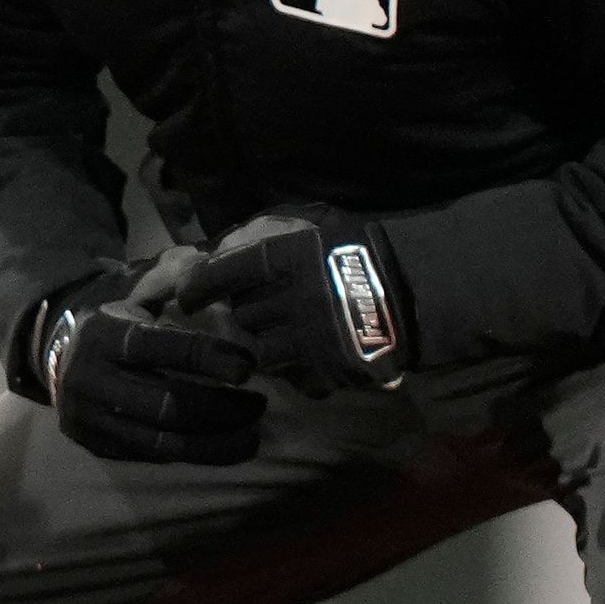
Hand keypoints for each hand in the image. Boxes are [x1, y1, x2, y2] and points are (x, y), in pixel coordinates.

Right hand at [46, 285, 264, 463]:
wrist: (61, 357)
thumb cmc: (118, 323)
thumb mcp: (138, 293)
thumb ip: (174, 279)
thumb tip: (210, 268)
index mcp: (102, 335)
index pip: (159, 348)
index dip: (208, 358)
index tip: (248, 367)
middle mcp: (88, 380)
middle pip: (166, 404)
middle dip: (222, 408)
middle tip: (258, 405)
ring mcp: (88, 418)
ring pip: (162, 441)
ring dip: (216, 441)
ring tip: (252, 434)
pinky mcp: (95, 445)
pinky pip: (152, 456)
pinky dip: (194, 453)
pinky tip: (222, 444)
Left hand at [169, 208, 412, 393]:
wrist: (419, 289)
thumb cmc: (360, 253)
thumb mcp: (315, 229)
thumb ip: (269, 238)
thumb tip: (221, 249)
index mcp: (292, 258)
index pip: (226, 273)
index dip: (201, 286)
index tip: (186, 298)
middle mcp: (297, 298)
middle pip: (243, 315)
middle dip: (245, 315)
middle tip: (255, 313)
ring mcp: (313, 336)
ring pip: (260, 350)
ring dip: (265, 345)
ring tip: (281, 337)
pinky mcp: (329, 366)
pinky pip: (292, 374)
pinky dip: (292, 368)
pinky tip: (305, 356)